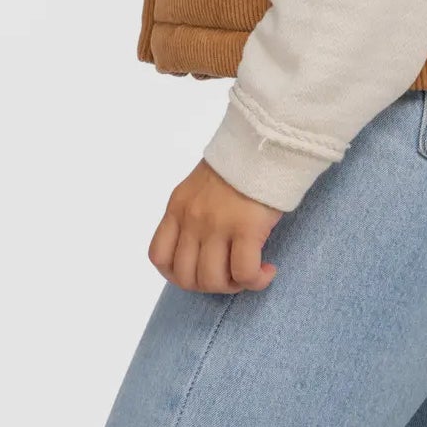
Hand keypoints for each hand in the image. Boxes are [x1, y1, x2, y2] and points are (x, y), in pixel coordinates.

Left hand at [148, 158, 283, 293]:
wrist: (265, 139)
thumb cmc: (240, 162)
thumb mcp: (201, 186)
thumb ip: (195, 213)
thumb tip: (203, 249)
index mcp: (178, 206)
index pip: (160, 256)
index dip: (177, 274)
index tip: (201, 271)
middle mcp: (192, 218)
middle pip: (186, 276)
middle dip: (209, 285)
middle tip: (231, 275)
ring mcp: (217, 224)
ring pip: (213, 280)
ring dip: (233, 286)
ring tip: (250, 274)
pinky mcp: (246, 228)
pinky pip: (244, 273)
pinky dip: (256, 281)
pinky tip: (267, 271)